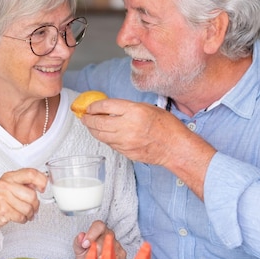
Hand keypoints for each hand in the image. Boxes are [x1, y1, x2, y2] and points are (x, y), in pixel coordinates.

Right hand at [0, 168, 47, 230]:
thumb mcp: (10, 186)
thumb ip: (25, 183)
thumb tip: (42, 183)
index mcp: (10, 176)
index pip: (31, 173)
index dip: (41, 181)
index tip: (43, 188)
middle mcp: (5, 184)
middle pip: (32, 195)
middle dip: (35, 205)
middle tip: (33, 207)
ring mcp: (2, 197)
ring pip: (28, 207)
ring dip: (29, 214)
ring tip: (26, 213)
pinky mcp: (2, 209)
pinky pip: (21, 216)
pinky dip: (23, 219)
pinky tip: (19, 217)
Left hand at [73, 220, 126, 258]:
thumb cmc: (86, 252)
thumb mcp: (78, 248)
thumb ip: (78, 242)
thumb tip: (81, 236)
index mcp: (99, 228)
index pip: (98, 226)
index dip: (91, 235)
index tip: (85, 244)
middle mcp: (109, 234)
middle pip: (103, 241)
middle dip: (94, 251)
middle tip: (89, 256)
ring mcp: (117, 243)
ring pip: (110, 251)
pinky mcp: (122, 254)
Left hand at [82, 98, 215, 198]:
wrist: (175, 147)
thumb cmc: (167, 126)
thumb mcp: (148, 108)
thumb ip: (128, 108)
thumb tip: (111, 109)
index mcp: (134, 111)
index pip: (106, 106)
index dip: (94, 106)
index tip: (90, 107)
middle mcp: (127, 126)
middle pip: (98, 122)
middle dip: (88, 119)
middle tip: (84, 117)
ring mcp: (125, 141)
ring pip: (100, 135)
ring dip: (92, 130)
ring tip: (90, 125)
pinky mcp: (125, 152)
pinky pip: (109, 144)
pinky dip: (104, 138)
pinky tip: (103, 134)